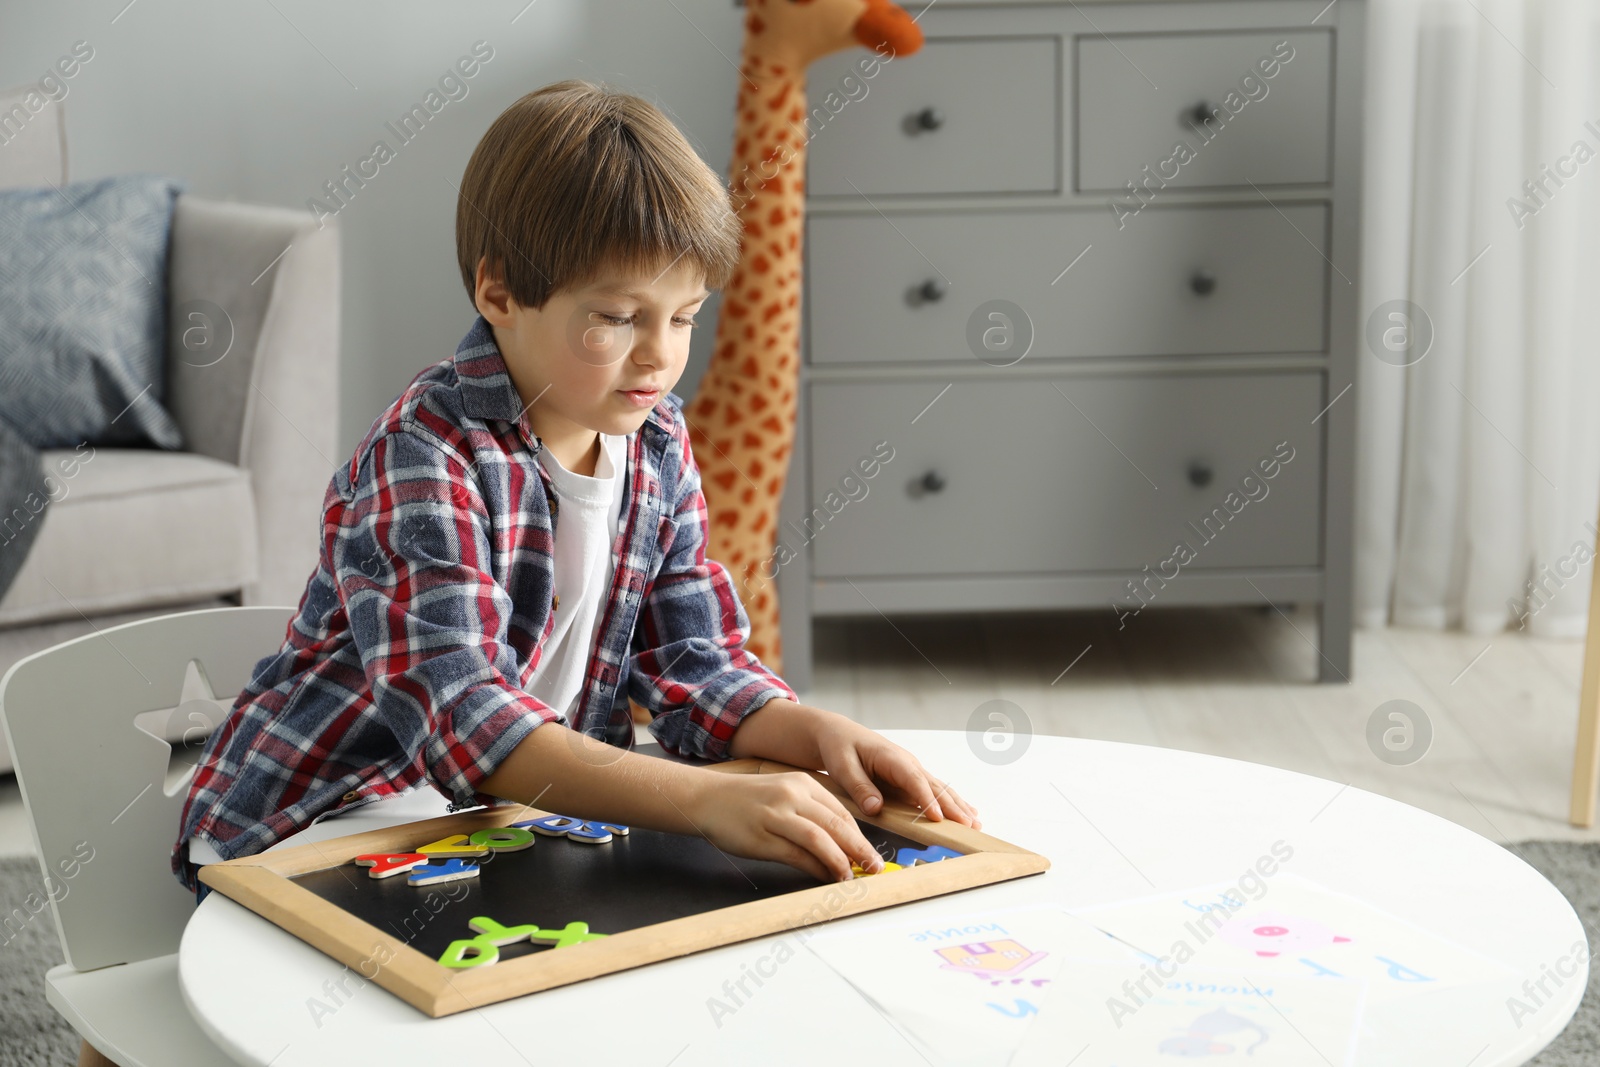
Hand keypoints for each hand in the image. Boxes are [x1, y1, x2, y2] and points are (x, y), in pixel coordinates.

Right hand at [688, 769, 886, 882]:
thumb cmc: (746, 800)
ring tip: (850, 877)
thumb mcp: (783, 794)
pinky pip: (797, 855)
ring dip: (840, 862)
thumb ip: (810, 813)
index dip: (860, 836)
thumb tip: (840, 843)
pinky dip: (815, 868)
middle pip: (837, 826)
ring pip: (820, 840)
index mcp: (803, 783)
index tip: (871, 853)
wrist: (707, 798)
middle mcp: (792, 796)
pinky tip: (824, 877)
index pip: (841, 812)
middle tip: (874, 867)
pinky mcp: (762, 837)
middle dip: (860, 850)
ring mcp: (776, 815)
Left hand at [815, 716, 980, 829]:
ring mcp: (911, 771)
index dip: (927, 799)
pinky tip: (967, 813)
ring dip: (958, 806)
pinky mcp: (909, 780)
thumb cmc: (840, 746)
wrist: (838, 734)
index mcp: (892, 758)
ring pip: (940, 790)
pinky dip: (952, 803)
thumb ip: (859, 787)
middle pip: (935, 787)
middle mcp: (907, 764)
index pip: (914, 780)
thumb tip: (876, 807)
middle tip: (969, 826)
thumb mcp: (842, 766)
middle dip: (953, 807)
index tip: (938, 818)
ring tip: (975, 824)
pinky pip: (933, 792)